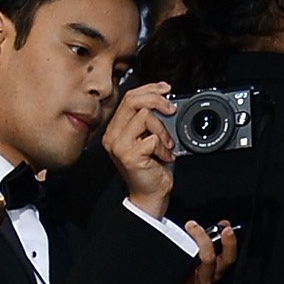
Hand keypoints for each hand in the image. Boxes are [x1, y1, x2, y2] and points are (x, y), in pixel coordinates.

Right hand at [104, 85, 176, 215]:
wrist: (150, 194)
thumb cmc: (151, 167)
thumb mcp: (149, 136)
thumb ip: (149, 118)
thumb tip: (164, 98)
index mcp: (115, 129)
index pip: (129, 98)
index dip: (149, 89)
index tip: (165, 89)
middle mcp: (113, 136)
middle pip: (133, 101)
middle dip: (157, 100)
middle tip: (170, 109)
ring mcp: (119, 146)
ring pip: (144, 116)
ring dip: (162, 129)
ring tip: (166, 144)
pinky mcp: (129, 155)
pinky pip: (152, 138)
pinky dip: (164, 147)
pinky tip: (164, 156)